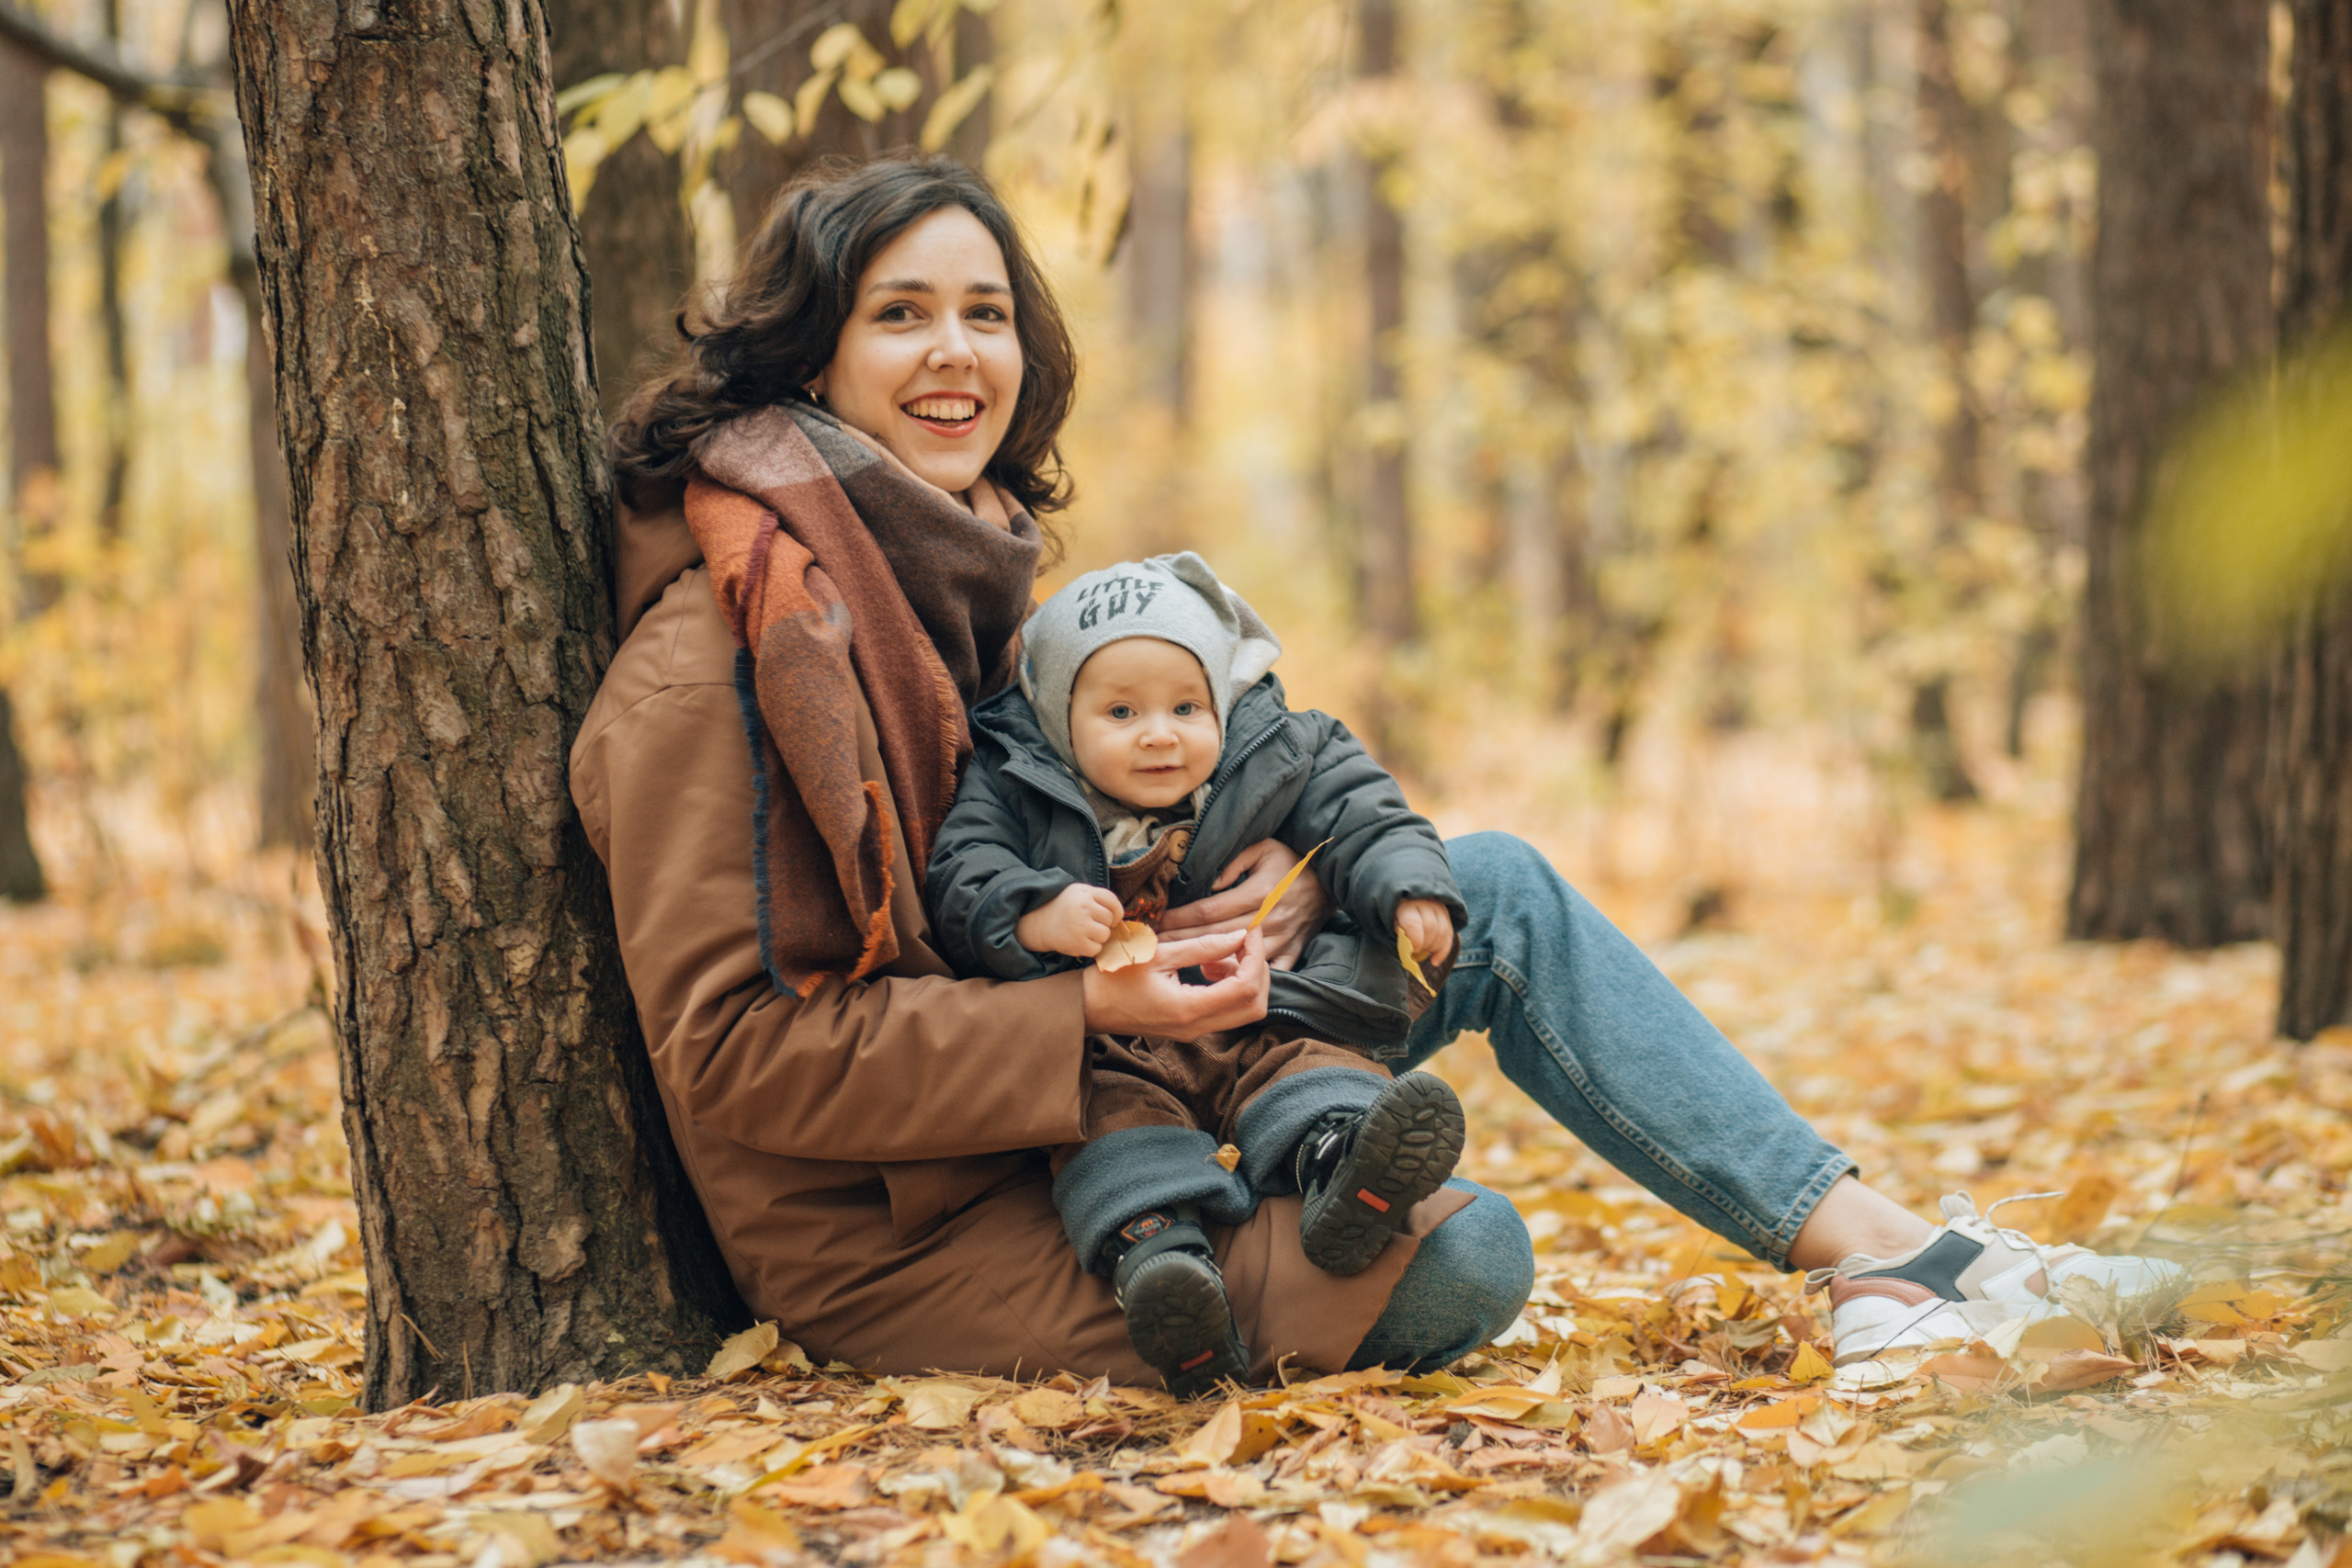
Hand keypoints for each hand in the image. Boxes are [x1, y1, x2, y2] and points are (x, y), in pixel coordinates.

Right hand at [1015, 884, 1125, 956]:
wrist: (1039, 923)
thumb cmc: (1063, 908)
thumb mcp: (1078, 893)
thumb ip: (1097, 898)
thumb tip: (1119, 914)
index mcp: (1085, 892)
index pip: (1112, 901)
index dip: (1117, 912)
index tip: (1113, 918)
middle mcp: (1084, 907)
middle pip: (1110, 919)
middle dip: (1104, 924)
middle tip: (1090, 925)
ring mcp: (1081, 925)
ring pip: (1105, 935)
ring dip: (1098, 937)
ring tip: (1084, 933)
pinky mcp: (1078, 942)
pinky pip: (1097, 948)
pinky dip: (1091, 948)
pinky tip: (1079, 941)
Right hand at [1082, 928, 1270, 1040]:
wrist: (1088, 1007)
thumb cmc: (1114, 977)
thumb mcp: (1157, 954)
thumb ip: (1202, 947)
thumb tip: (1240, 937)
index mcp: (1189, 1009)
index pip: (1246, 988)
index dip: (1256, 956)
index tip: (1250, 931)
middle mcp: (1197, 1027)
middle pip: (1255, 1006)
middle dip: (1258, 970)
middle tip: (1244, 941)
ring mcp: (1195, 1031)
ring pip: (1245, 1010)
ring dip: (1244, 978)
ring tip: (1220, 954)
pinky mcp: (1191, 1027)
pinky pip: (1227, 1010)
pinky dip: (1231, 986)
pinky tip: (1209, 966)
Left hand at [1159, 839, 1332, 970]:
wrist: (1333, 877)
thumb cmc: (1293, 860)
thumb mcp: (1264, 847)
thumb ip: (1234, 862)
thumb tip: (1210, 884)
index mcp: (1258, 892)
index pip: (1209, 910)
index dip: (1181, 918)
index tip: (1158, 921)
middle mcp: (1268, 919)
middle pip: (1215, 935)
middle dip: (1182, 940)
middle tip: (1154, 946)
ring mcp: (1281, 938)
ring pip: (1237, 957)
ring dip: (1207, 962)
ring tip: (1178, 965)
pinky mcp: (1292, 951)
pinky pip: (1267, 972)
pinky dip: (1246, 978)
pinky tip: (1222, 980)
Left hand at [1395, 898, 1454, 967]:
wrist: (1405, 905)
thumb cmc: (1397, 919)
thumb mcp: (1394, 926)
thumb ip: (1401, 937)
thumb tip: (1410, 952)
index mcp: (1407, 905)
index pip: (1414, 923)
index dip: (1415, 940)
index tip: (1412, 949)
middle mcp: (1424, 902)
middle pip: (1431, 927)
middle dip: (1425, 944)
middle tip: (1416, 951)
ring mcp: (1438, 906)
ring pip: (1443, 931)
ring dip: (1434, 947)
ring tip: (1423, 951)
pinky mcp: (1446, 913)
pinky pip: (1449, 934)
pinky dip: (1443, 951)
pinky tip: (1435, 961)